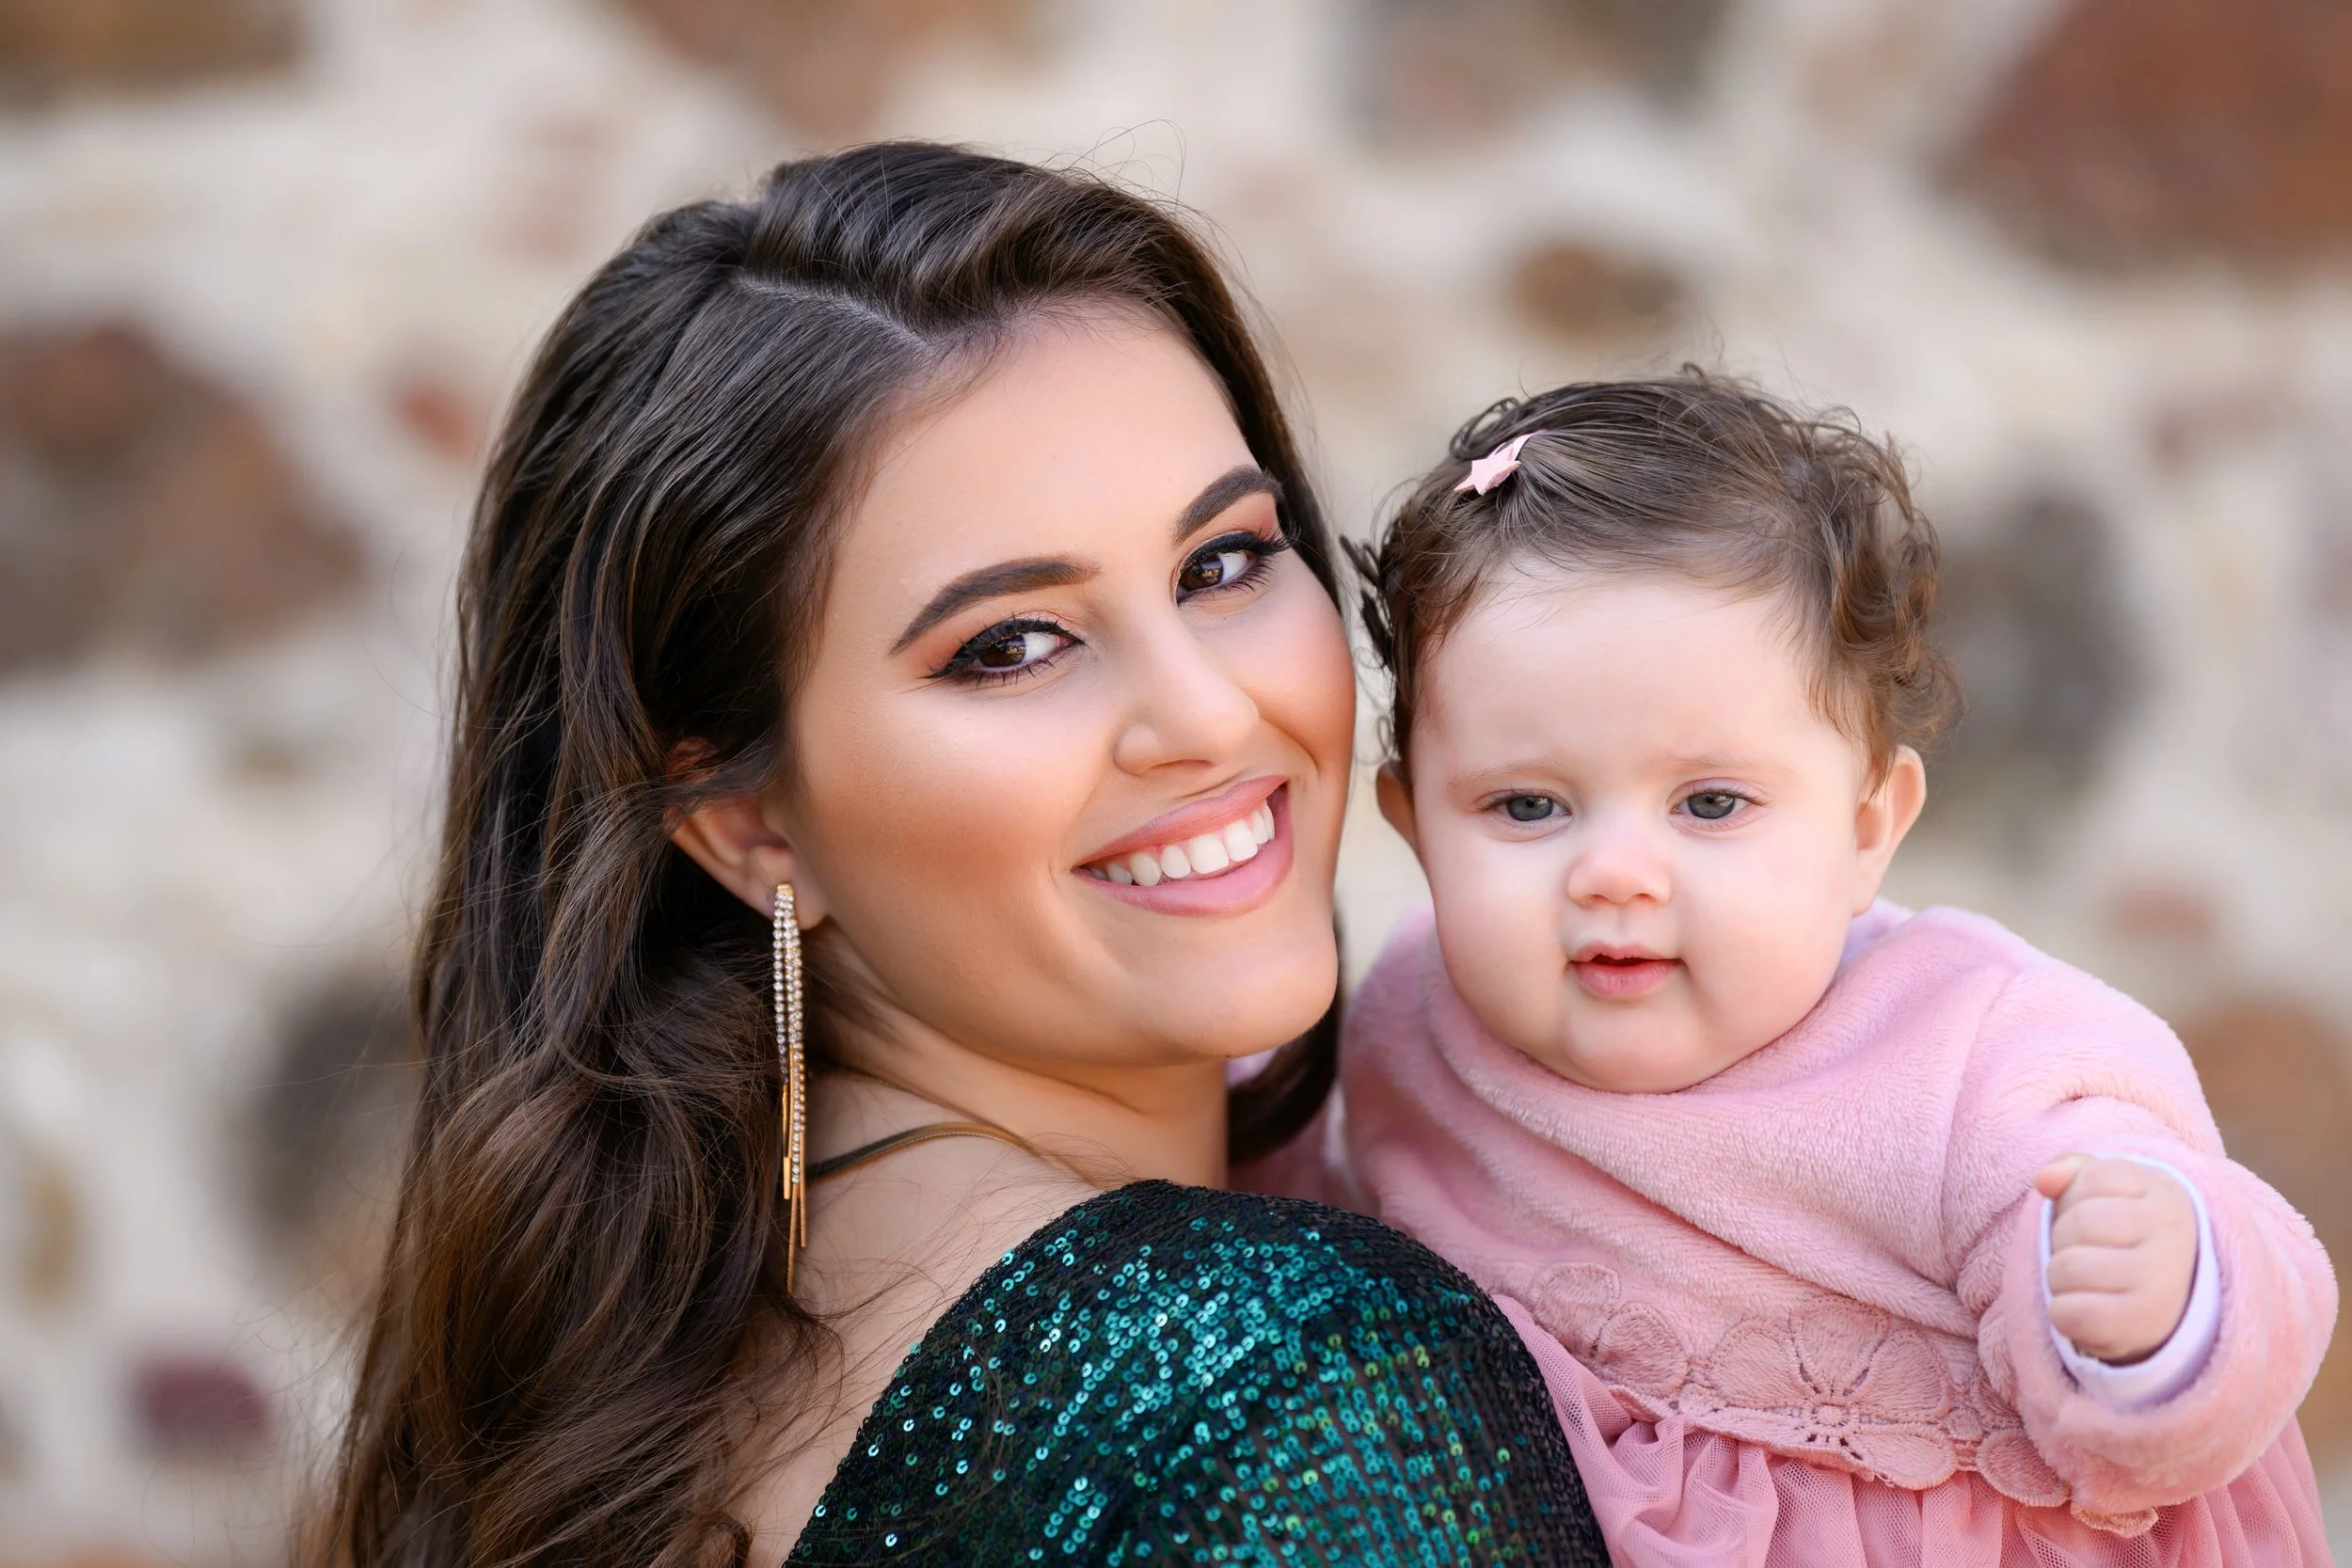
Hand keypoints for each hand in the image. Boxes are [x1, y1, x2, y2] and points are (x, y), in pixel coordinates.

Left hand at [2032, 1154, 2196, 1364]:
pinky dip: (2063, 1313)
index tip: (2100, 1215)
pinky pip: (2069, 1313)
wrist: (2169, 1307)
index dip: (2075, 1198)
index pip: (2092, 1178)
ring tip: (2087, 1282)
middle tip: (2088, 1253)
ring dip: (2059, 1277)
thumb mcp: (2107, 1192)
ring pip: (2068, 1268)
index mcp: (2167, 1196)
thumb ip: (2072, 1170)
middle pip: (2078, 1223)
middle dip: (2064, 1239)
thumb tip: (2046, 1180)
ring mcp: (2162, 1284)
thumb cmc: (2123, 1237)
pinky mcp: (2141, 1325)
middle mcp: (2173, 1238)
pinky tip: (2088, 1310)